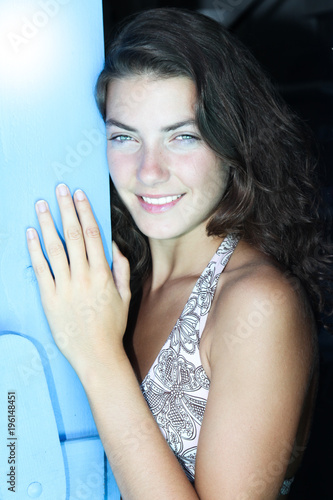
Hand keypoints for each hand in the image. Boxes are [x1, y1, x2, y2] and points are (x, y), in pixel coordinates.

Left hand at [26, 184, 130, 375]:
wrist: (97, 354)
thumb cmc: (112, 325)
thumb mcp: (126, 295)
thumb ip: (121, 268)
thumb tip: (113, 245)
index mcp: (103, 274)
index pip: (92, 235)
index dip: (85, 212)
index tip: (79, 195)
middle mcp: (83, 276)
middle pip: (73, 235)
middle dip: (66, 209)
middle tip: (60, 190)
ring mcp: (65, 287)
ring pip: (55, 248)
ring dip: (48, 224)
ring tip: (41, 205)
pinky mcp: (49, 299)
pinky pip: (41, 269)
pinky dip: (35, 250)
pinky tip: (31, 234)